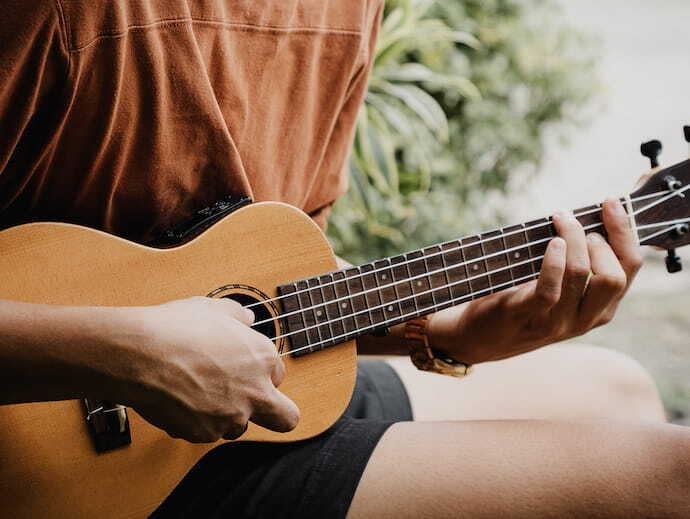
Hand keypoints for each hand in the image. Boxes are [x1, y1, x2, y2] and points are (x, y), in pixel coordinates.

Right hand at [114, 297, 298, 442]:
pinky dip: (193, 422)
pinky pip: (203, 432)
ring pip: (238, 427)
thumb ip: (237, 315)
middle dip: (276, 413)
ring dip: (225, 416)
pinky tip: (176, 400)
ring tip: (198, 394)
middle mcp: (254, 392)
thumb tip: (246, 319)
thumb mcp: (213, 309)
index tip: (243, 369)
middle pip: (286, 418)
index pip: (278, 375)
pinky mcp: (203, 434)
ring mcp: (230, 417)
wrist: (140, 354)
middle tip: (254, 404)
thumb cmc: (176, 328)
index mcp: (263, 358)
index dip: (261, 373)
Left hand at [428, 199, 642, 363]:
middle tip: (574, 220)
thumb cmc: (519, 303)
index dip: (625, 232)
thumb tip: (586, 218)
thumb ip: (578, 266)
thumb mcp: (559, 291)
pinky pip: (551, 287)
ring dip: (573, 239)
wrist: (478, 338)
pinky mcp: (530, 316)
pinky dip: (553, 260)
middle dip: (601, 237)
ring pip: (583, 274)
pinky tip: (551, 243)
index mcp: (600, 309)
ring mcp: (558, 322)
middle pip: (614, 276)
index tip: (612, 204)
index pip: (630, 269)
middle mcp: (585, 319)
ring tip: (560, 222)